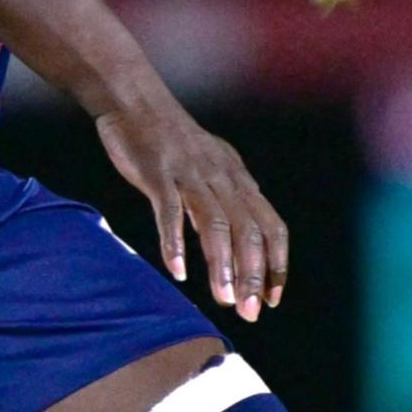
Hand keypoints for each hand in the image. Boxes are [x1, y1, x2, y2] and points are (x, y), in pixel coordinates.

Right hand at [99, 94, 286, 321]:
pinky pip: (170, 210)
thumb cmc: (172, 140)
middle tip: (250, 312)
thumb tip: (245, 237)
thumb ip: (228, 198)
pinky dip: (175, 241)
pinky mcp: (158, 171)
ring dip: (221, 265)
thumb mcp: (212, 165)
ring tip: (223, 300)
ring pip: (215, 224)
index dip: (276, 263)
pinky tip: (178, 270)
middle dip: (253, 274)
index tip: (274, 298)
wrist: (135, 99)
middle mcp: (222, 176)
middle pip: (248, 230)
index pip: (271, 225)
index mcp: (238, 179)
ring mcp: (190, 173)